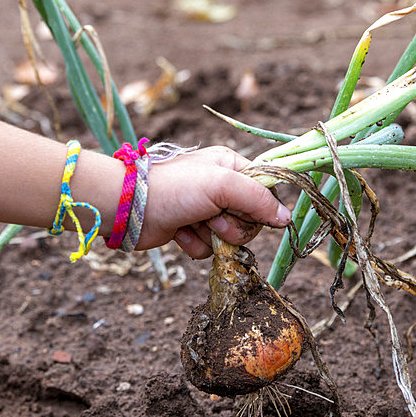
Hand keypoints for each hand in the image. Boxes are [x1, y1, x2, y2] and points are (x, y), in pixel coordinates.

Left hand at [137, 145, 290, 258]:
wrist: (129, 208)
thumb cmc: (175, 188)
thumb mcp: (222, 185)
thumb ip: (257, 199)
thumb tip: (286, 218)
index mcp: (231, 166)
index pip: (265, 191)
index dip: (259, 207)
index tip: (243, 210)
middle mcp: (220, 187)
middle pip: (250, 219)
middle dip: (231, 225)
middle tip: (211, 217)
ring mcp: (205, 210)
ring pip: (230, 238)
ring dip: (211, 236)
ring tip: (192, 223)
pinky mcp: (190, 230)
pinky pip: (208, 249)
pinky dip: (194, 245)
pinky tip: (178, 233)